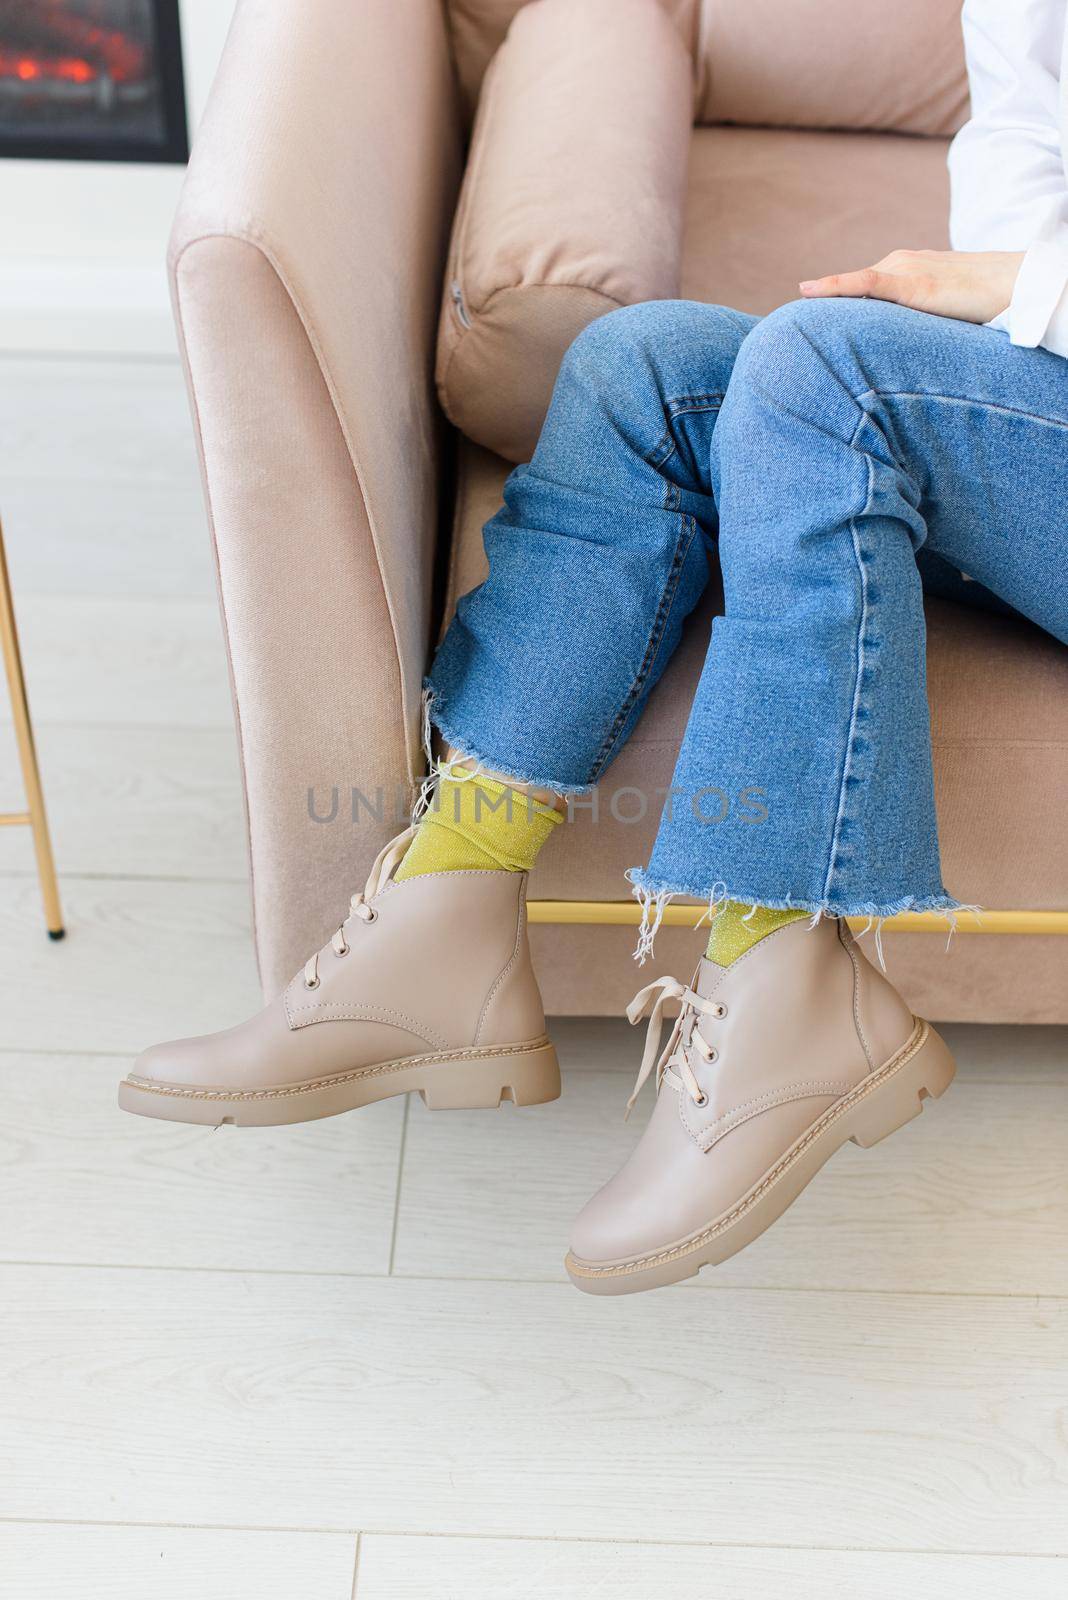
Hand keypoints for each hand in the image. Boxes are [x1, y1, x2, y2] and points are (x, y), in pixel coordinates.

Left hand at [798, 249, 1022, 324]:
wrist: (1014, 283)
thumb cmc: (980, 304)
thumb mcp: (934, 316)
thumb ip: (906, 327)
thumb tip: (883, 359)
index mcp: (898, 273)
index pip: (853, 293)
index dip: (824, 310)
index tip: (793, 328)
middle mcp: (895, 265)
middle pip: (845, 294)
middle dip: (814, 314)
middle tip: (779, 335)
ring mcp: (902, 270)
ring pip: (850, 290)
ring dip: (819, 308)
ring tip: (786, 326)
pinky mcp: (912, 283)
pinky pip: (865, 283)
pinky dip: (835, 287)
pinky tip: (808, 292)